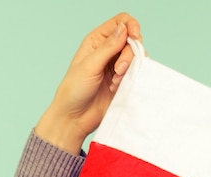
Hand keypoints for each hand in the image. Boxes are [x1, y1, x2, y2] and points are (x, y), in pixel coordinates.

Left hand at [35, 13, 141, 154]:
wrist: (74, 118)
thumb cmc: (74, 91)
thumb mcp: (89, 66)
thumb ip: (109, 47)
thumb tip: (125, 28)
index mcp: (97, 41)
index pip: (120, 22)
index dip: (130, 25)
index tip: (134, 36)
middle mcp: (108, 51)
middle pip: (132, 40)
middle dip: (129, 53)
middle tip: (118, 70)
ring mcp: (116, 67)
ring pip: (136, 57)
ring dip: (129, 67)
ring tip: (115, 82)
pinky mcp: (122, 82)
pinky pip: (136, 73)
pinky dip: (130, 78)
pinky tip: (116, 87)